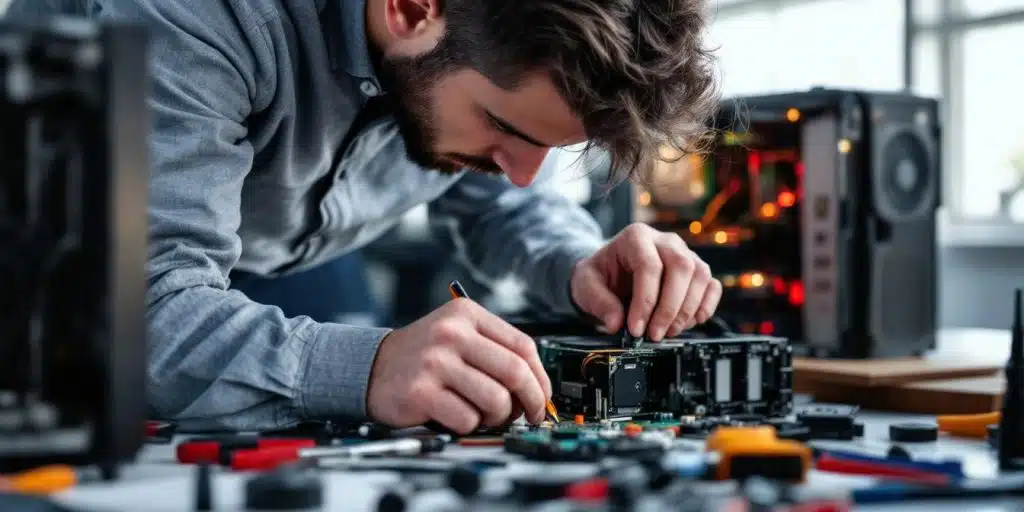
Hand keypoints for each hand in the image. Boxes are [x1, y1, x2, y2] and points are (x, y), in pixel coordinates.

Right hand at [366, 298, 552, 433]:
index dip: (541, 377)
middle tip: (529, 415)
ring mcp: (435, 362)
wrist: (371, 367)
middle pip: (515, 372)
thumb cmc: (423, 356)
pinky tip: (457, 416)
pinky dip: (470, 424)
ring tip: (487, 415)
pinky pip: (468, 418)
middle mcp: (451, 334)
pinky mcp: (422, 392)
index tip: (543, 396)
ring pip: (495, 400)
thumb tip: (538, 386)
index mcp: (466, 315)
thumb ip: (495, 350)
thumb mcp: (457, 334)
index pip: (523, 346)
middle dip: (531, 401)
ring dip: (498, 416)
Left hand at [569, 223, 721, 340]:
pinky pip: (712, 285)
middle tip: (654, 334)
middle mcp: (665, 241)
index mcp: (636, 237)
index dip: (645, 301)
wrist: (611, 271)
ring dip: (687, 310)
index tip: (635, 328)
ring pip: (700, 276)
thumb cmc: (601, 274)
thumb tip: (616, 323)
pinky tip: (692, 322)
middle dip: (669, 307)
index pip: (649, 266)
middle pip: (681, 267)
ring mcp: (685, 253)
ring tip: (667, 331)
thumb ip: (599, 302)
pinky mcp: (696, 270)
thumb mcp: (586, 285)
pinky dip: (706, 306)